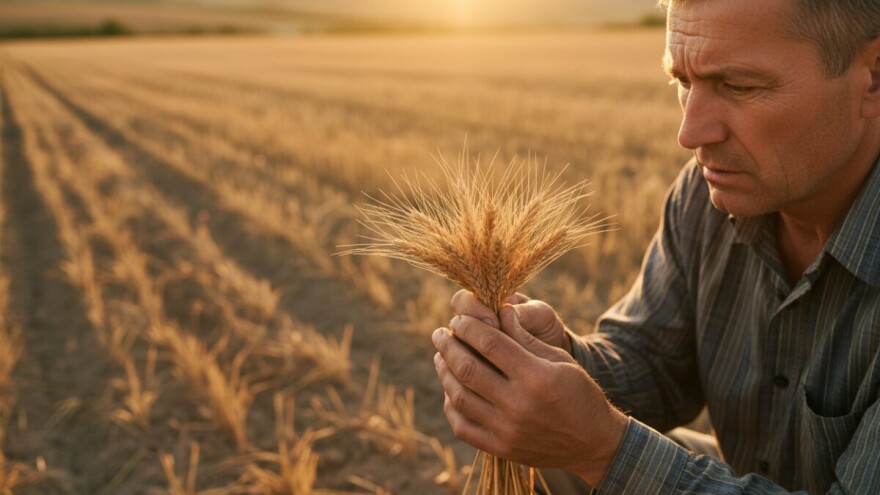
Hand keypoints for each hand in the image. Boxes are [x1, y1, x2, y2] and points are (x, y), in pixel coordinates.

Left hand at [432, 299, 627, 487]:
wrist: (593, 442)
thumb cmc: (578, 392)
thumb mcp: (560, 358)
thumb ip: (525, 338)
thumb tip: (498, 310)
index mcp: (536, 377)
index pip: (490, 343)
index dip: (468, 327)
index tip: (458, 320)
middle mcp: (518, 405)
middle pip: (467, 368)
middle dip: (448, 345)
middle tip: (439, 334)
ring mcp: (507, 430)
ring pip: (459, 396)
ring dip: (444, 372)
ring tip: (440, 356)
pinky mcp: (501, 449)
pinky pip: (462, 425)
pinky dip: (450, 405)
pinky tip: (450, 388)